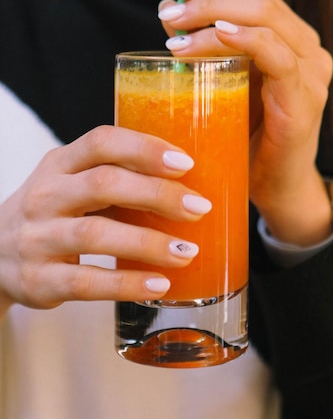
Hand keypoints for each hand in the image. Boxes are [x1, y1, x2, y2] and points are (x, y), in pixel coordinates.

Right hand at [0, 126, 210, 311]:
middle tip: (199, 208)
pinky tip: (159, 284)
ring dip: (148, 243)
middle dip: (157, 194)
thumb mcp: (72, 181)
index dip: (144, 148)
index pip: (101, 142)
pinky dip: (127, 283)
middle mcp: (45, 195)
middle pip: (104, 184)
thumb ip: (115, 175)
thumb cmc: (54, 211)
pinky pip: (87, 282)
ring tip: (187, 252)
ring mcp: (38, 238)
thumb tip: (188, 182)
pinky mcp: (39, 280)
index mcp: (59, 163)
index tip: (185, 163)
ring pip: (96, 234)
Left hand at [159, 0, 332, 244]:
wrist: (274, 188)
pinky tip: (217, 33)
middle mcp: (307, 48)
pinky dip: (245, 39)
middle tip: (168, 13)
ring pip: (265, 18)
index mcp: (289, 39)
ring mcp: (311, 71)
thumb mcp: (223, 83)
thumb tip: (168, 13)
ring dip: (215, 16)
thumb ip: (205, 48)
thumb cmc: (245, 136)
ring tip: (175, 33)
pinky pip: (276, 55)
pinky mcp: (305, 98)